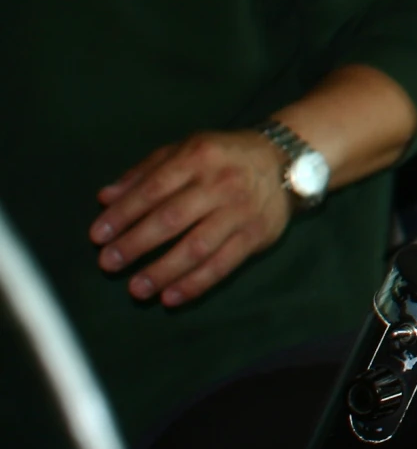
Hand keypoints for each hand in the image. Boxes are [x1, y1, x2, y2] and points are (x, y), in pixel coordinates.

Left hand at [90, 132, 291, 306]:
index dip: (123, 214)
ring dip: (163, 271)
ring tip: (136, 289)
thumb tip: (105, 198)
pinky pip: (222, 265)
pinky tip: (170, 297)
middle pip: (172, 219)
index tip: (97, 236)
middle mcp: (221, 183)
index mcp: (198, 157)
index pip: (153, 189)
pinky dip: (195, 284)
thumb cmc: (223, 157)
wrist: (286, 161)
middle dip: (135, 245)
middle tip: (108, 264)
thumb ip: (145, 172)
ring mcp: (241, 211)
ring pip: (197, 247)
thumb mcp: (185, 150)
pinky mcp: (256, 235)